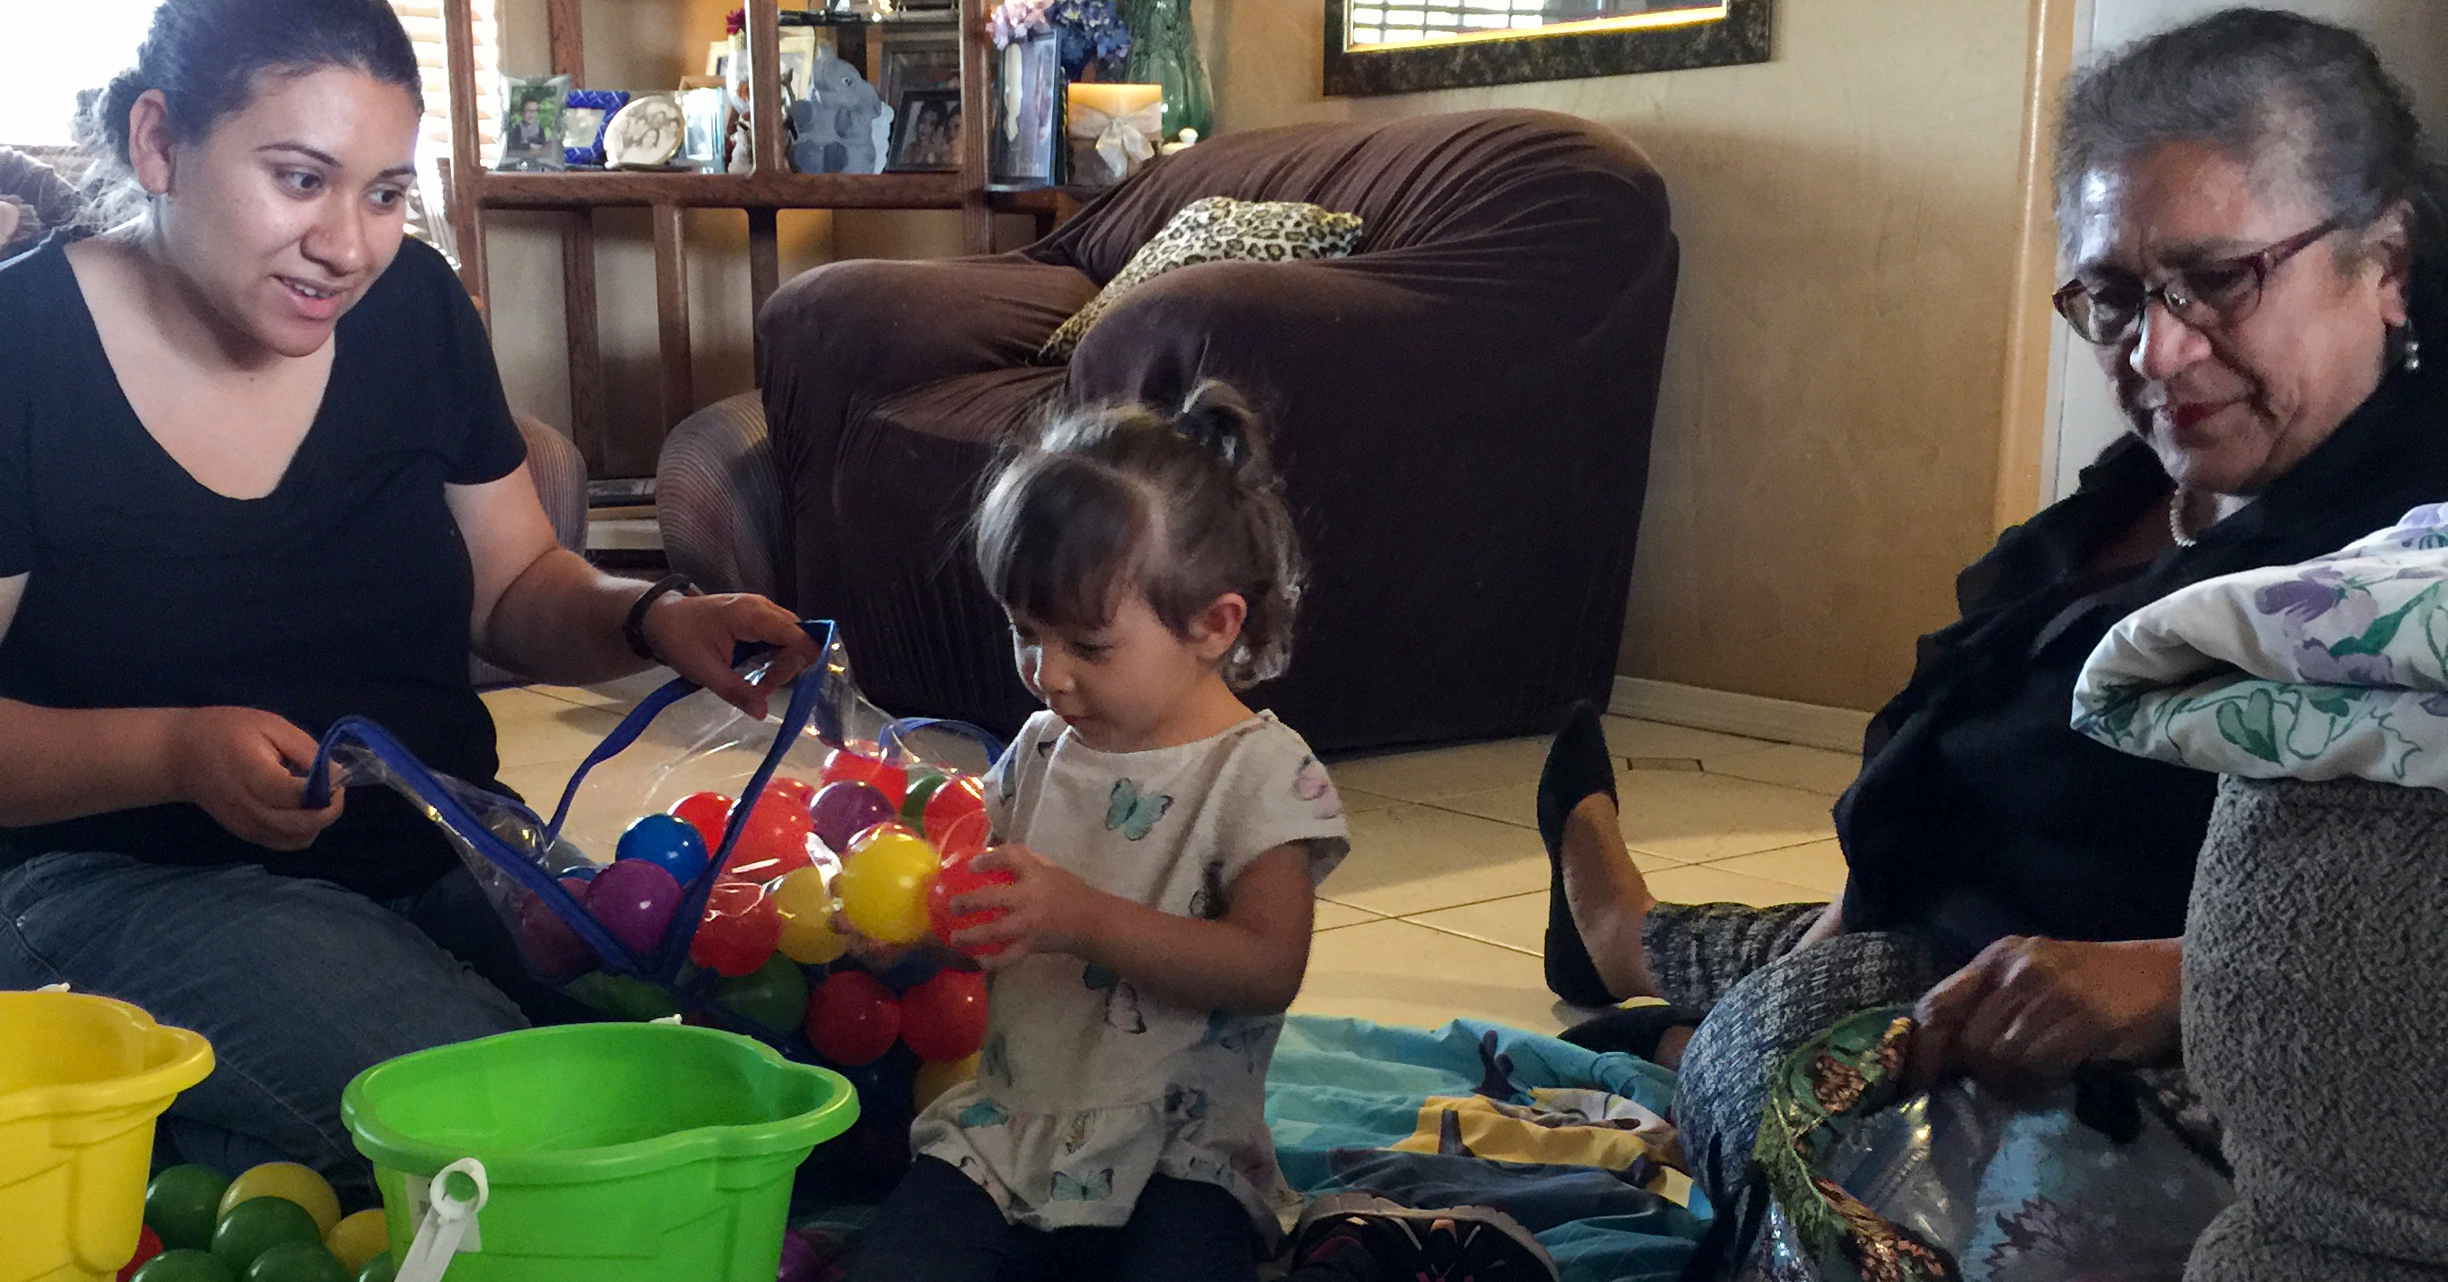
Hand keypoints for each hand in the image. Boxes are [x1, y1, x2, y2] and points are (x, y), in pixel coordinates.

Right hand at [163, 707, 343, 850]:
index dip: (326, 789)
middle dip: (329, 810)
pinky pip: (284, 843)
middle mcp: (248, 807)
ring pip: (296, 839)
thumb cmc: (225, 731)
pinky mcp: (245, 834)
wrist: (178, 755)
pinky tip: (301, 810)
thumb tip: (337, 773)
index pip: (296, 795)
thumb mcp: (269, 725)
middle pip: (300, 825)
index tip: (337, 775)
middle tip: (335, 789)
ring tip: (316, 798)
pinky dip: (303, 832)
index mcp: (252, 774)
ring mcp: (245, 825)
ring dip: (318, 823)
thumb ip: (305, 749)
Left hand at [638, 592, 821, 718]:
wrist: (659, 619)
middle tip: (764, 688)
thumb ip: (736, 691)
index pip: (795, 634)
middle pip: (796, 636)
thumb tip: (762, 712)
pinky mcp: (754, 615)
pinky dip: (773, 654)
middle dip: (789, 665)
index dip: (808, 657)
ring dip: (781, 662)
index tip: (809, 683)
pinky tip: (757, 670)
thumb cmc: (680, 640)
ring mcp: (758, 608)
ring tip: (759, 682)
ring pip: (788, 636)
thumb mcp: (705, 671)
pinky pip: (777, 634)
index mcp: (751, 615)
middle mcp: (761, 607)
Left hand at [949, 844, 1107, 967]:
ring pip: (994, 932)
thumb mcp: (1052, 869)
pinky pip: (1007, 957)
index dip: (988, 859)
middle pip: (991, 898)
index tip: (971, 865)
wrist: (1091, 923)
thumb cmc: (1070, 892)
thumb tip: (994, 856)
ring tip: (955, 938)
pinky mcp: (1031, 946)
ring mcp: (1028, 925)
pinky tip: (978, 963)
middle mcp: (1029, 899)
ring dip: (971, 936)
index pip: (1010, 858)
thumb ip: (1027, 861)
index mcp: (1036, 875)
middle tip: (953, 906)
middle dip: (968, 902)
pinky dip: (992, 962)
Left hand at [1908, 936, 2181, 1095]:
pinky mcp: (2083, 1018)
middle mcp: (2017, 968)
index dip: (1921, 1048)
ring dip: (2014, 1082)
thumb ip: (1991, 1012)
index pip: (1936, 1004)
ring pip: (2000, 1056)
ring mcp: (2050, 991)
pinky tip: (2060, 1078)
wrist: (2171, 979)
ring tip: (2038, 1080)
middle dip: (1980, 1072)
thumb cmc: (2100, 990)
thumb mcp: (2036, 988)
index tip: (1916, 1081)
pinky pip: (2039, 1066)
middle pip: (1968, 1040)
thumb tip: (1947, 1060)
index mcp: (1999, 958)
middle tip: (2007, 1084)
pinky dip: (2042, 1083)